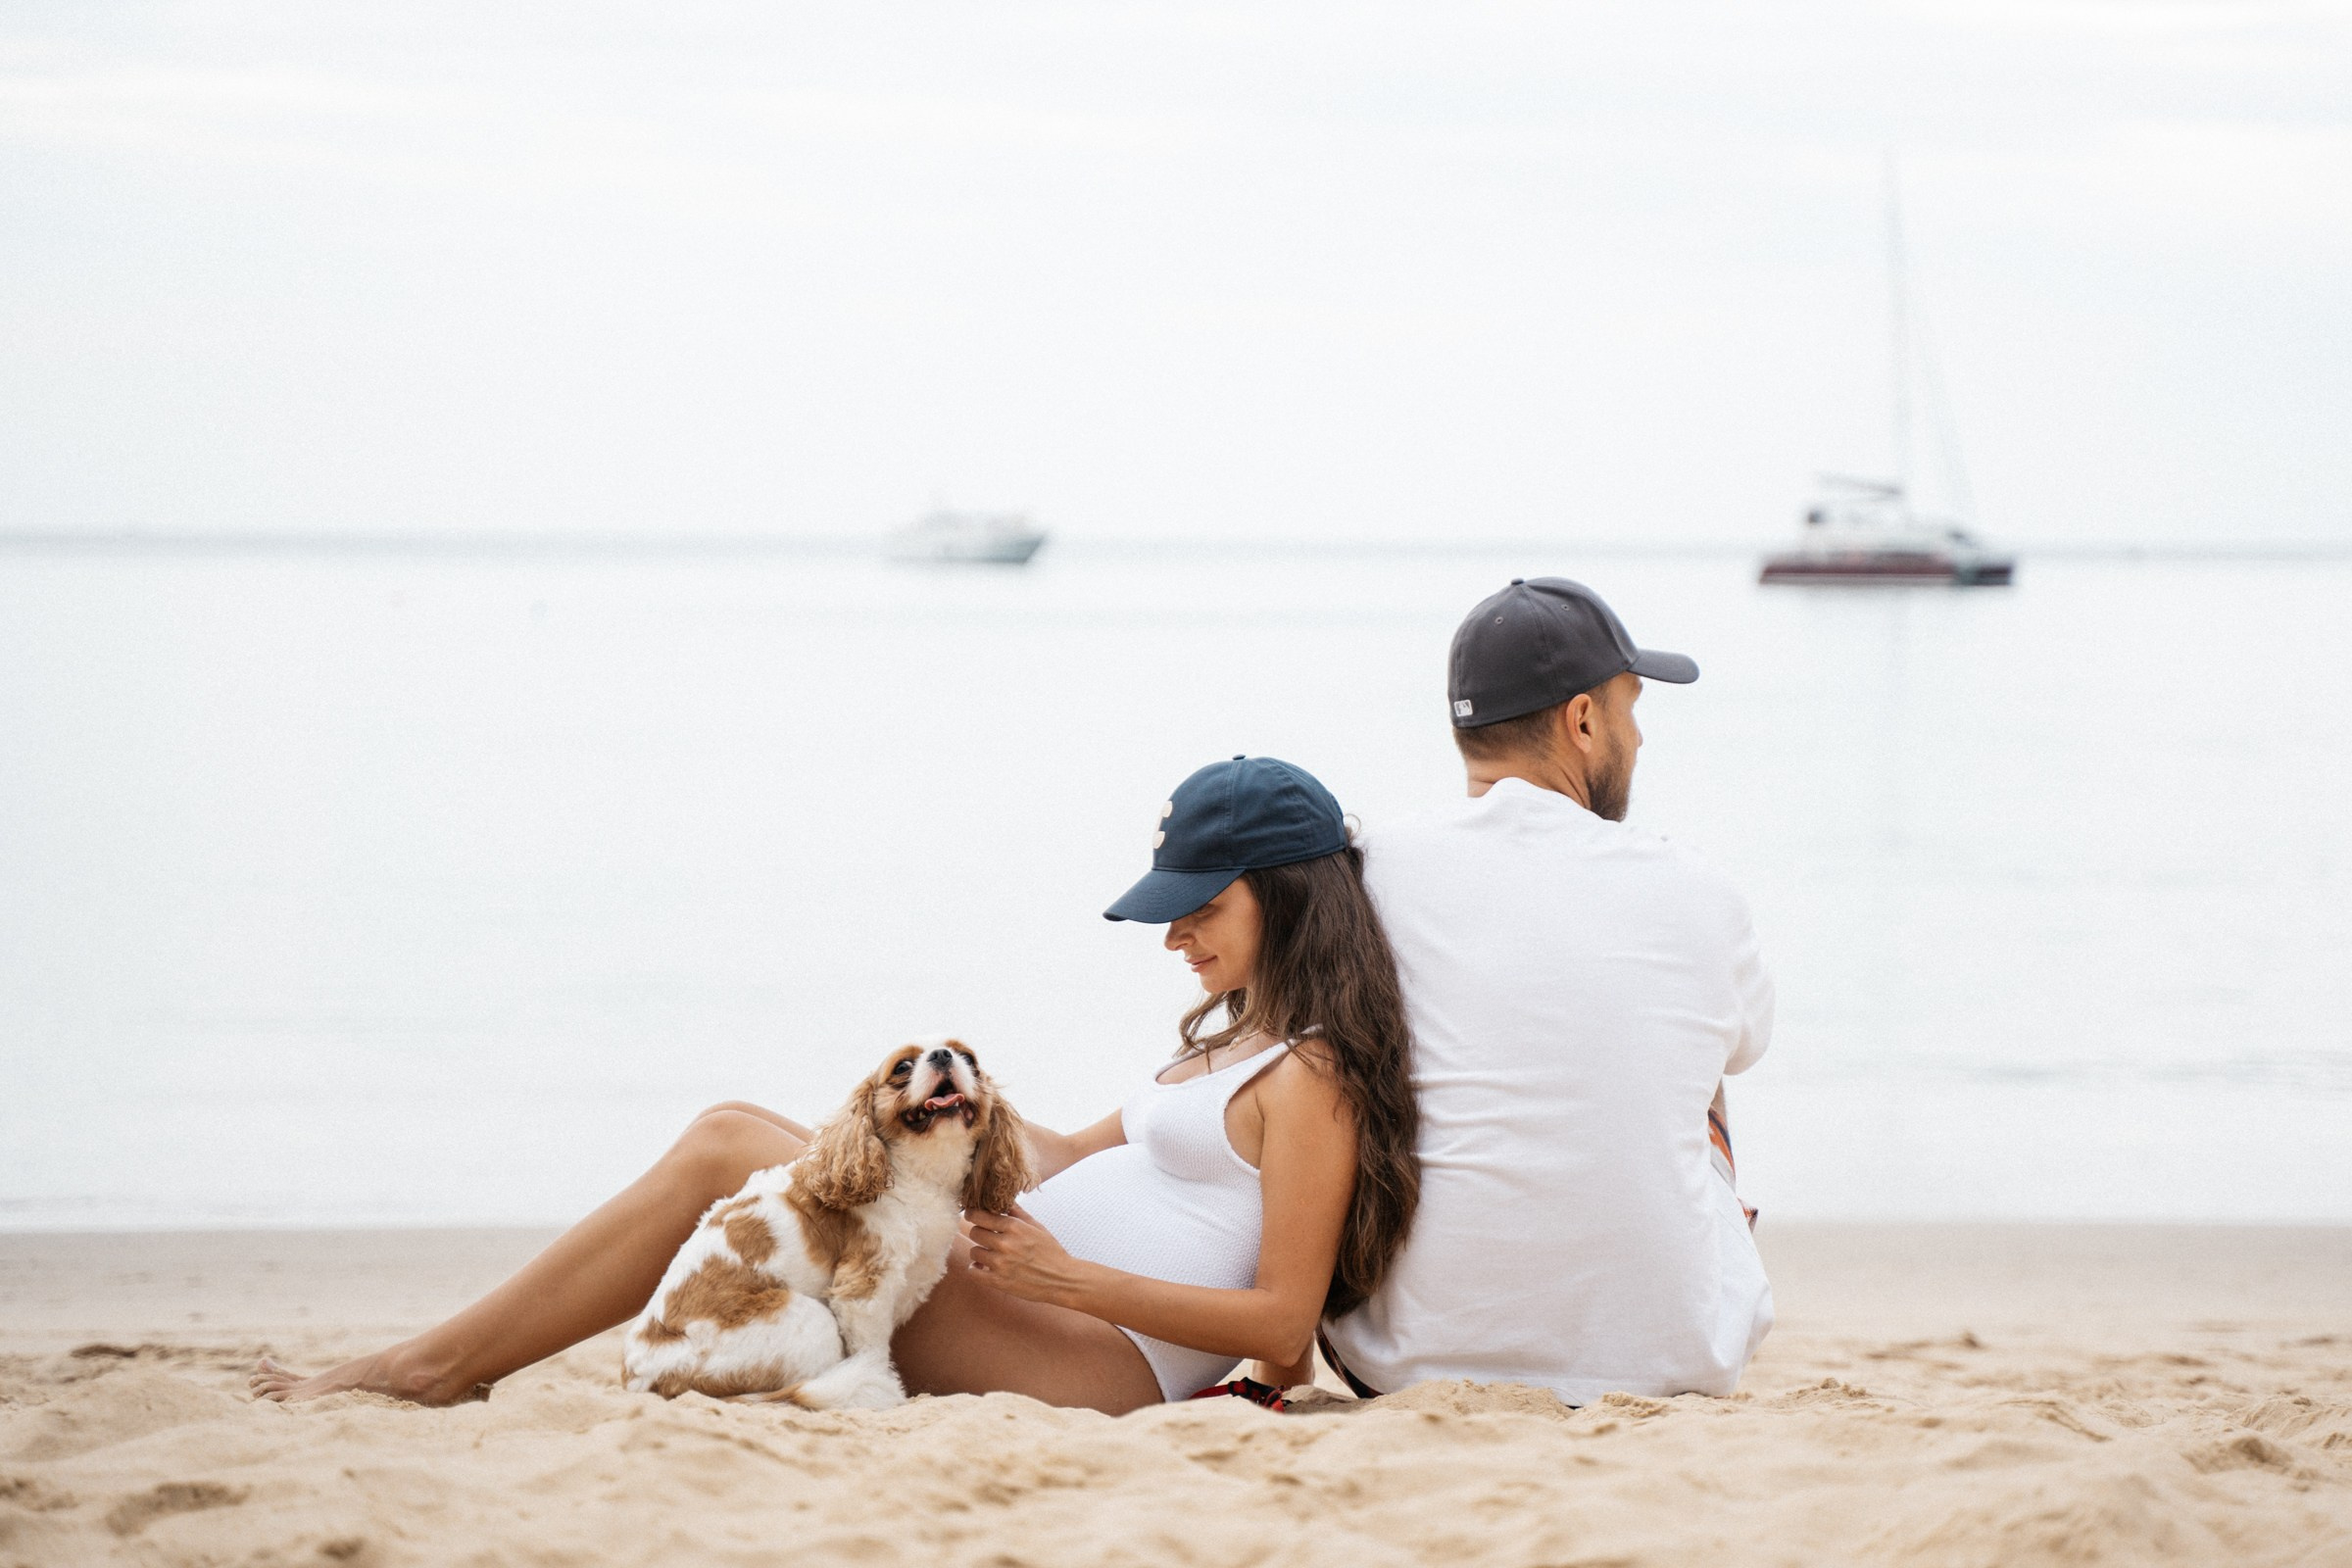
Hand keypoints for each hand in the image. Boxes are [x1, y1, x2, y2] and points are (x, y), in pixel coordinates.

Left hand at [963, 1203, 1091, 1307]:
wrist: (1062, 1280)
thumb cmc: (1051, 1252)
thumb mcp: (1037, 1227)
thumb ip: (1018, 1213)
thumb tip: (1005, 1200)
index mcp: (1014, 1227)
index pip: (980, 1215)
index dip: (972, 1214)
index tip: (972, 1215)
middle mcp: (1005, 1244)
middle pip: (974, 1232)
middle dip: (979, 1232)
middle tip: (986, 1236)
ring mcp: (1000, 1263)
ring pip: (973, 1251)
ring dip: (979, 1251)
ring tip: (989, 1253)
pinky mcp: (998, 1281)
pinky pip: (973, 1272)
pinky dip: (975, 1268)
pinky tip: (982, 1267)